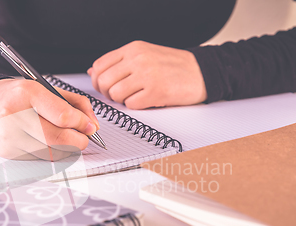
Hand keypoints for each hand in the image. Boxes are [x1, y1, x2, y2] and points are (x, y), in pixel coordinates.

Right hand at [0, 79, 99, 159]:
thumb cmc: (15, 97)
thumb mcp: (44, 88)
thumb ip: (73, 103)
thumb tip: (93, 124)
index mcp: (26, 93)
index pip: (63, 116)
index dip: (82, 124)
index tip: (90, 127)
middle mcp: (14, 115)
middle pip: (58, 139)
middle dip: (78, 141)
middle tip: (83, 138)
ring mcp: (9, 137)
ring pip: (51, 153)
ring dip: (66, 149)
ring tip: (66, 138)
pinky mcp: (7, 153)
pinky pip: (39, 159)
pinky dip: (50, 153)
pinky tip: (47, 143)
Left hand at [87, 41, 206, 108]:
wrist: (202, 72)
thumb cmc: (173, 66)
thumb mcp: (144, 55)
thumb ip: (119, 62)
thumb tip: (93, 71)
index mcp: (133, 49)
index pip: (100, 65)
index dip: (98, 80)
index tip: (106, 86)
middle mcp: (138, 59)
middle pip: (103, 82)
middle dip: (108, 93)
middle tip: (119, 94)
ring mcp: (147, 75)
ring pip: (115, 94)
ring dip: (122, 100)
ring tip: (135, 96)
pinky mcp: (156, 92)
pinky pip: (131, 105)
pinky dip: (135, 106)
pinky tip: (146, 99)